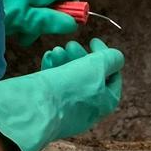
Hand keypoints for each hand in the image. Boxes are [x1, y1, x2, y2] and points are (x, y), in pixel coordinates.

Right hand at [0, 38, 124, 150]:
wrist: (34, 109)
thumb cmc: (68, 89)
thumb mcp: (96, 67)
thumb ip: (110, 59)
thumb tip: (116, 57)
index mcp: (106, 102)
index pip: (113, 75)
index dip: (106, 55)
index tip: (92, 41)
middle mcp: (89, 109)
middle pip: (90, 76)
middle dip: (81, 56)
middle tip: (70, 44)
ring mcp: (68, 110)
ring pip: (71, 79)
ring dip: (65, 60)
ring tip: (55, 50)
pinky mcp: (49, 107)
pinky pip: (54, 86)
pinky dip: (52, 69)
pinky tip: (47, 58)